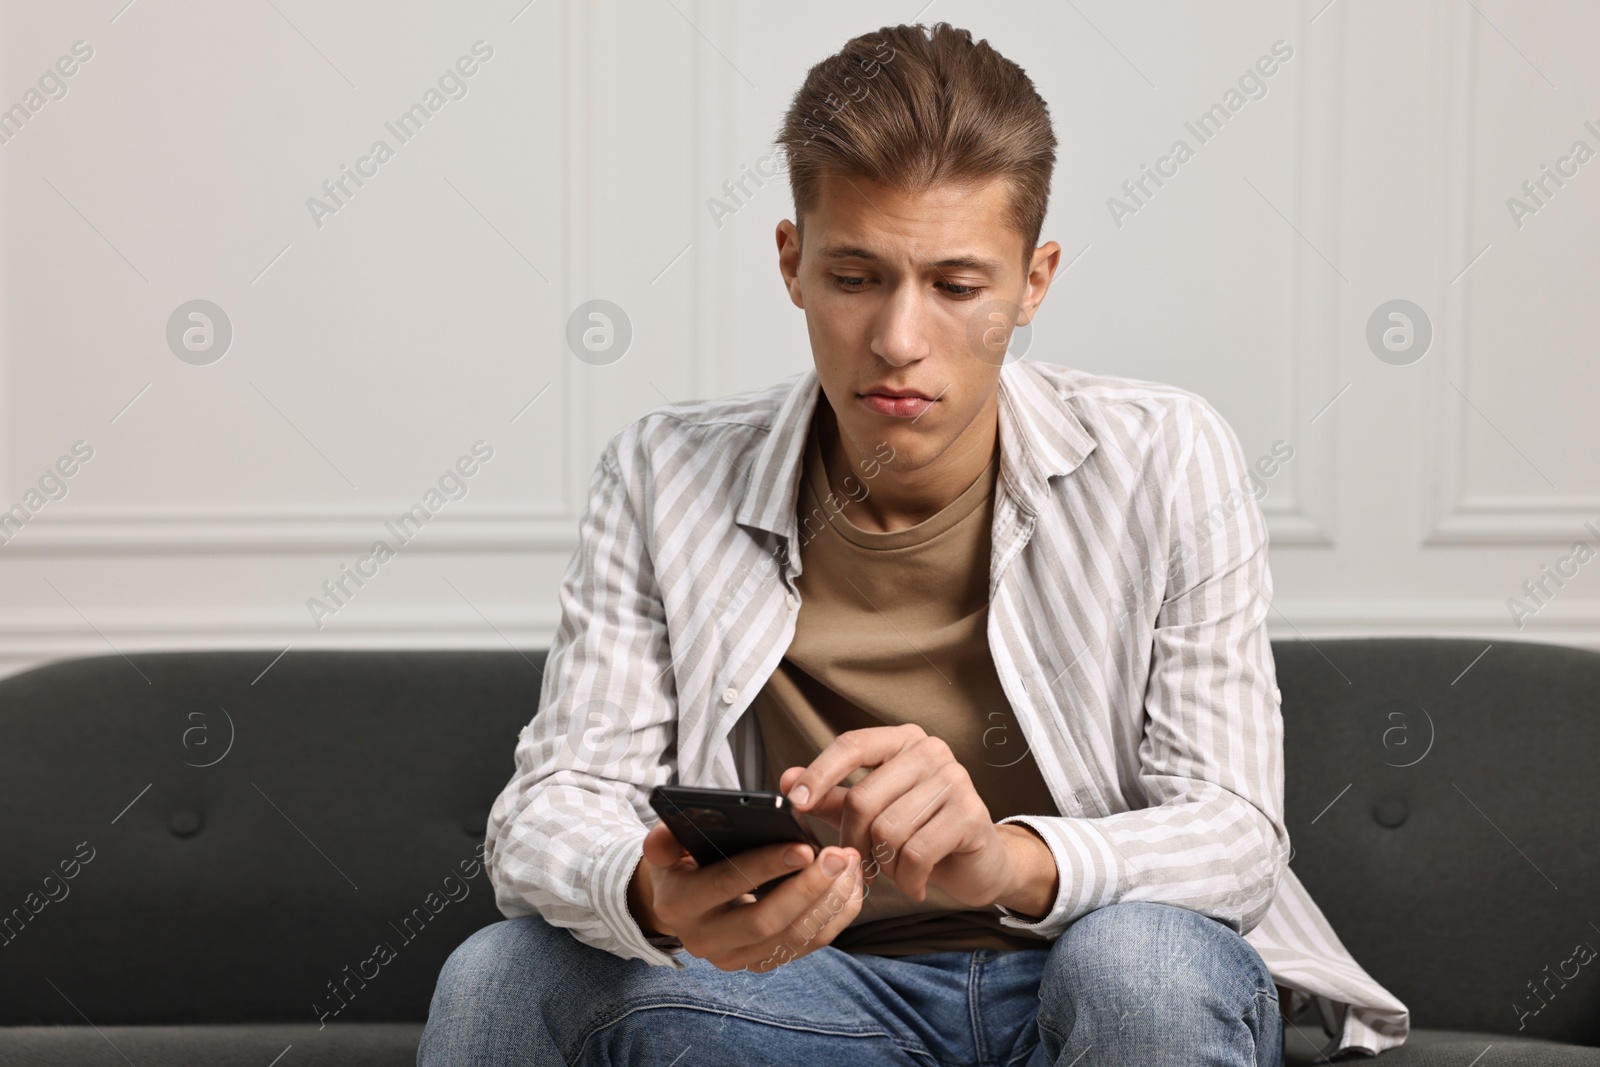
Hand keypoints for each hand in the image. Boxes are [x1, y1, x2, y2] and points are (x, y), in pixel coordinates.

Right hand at [630, 820, 864, 971]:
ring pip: (792, 938)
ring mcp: (734, 959)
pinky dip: (834, 918)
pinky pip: (806, 946)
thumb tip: (668, 834)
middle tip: (839, 855)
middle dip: (808, 888)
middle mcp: (704, 940)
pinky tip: (850, 887)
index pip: (725, 885)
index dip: (765, 867)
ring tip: (850, 865)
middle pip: (765, 921)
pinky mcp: (761, 964)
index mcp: (679, 904)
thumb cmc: (682, 863)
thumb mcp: (666, 847)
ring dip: (828, 902)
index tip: (803, 847)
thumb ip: (665, 838)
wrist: (680, 904)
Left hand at [779, 724, 1053, 913]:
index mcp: (902, 741)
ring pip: (888, 829)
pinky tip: (913, 885)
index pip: (852, 745)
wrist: (978, 864)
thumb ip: (832, 797)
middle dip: (852, 841)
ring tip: (894, 872)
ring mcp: (955, 780)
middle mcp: (931, 751)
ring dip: (883, 864)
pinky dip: (907, 879)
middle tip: (859, 864)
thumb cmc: (920, 832)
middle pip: (864, 797)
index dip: (819, 773)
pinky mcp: (972, 815)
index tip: (794, 802)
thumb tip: (787, 780)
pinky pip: (916, 852)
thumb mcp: (872, 814)